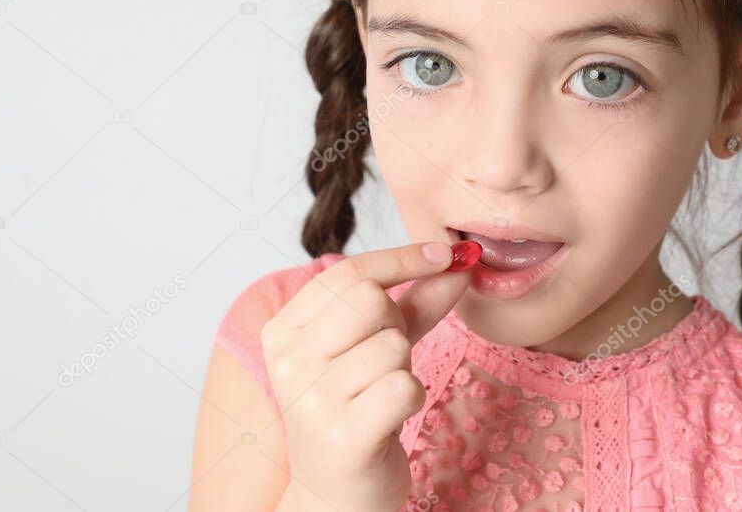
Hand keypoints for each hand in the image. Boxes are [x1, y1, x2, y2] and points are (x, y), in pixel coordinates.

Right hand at [261, 241, 474, 511]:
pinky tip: (390, 417)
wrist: (335, 495)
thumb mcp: (376, 348)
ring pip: (392, 346)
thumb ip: (413, 303)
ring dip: (403, 368)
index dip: (401, 259)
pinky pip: (403, 387)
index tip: (445, 254)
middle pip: (369, 301)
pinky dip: (411, 398)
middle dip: (395, 326)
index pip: (346, 272)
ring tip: (380, 394)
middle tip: (385, 359)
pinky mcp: (342, 436)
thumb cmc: (354, 412)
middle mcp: (289, 361)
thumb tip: (458, 263)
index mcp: (283, 331)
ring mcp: (311, 399)